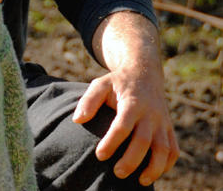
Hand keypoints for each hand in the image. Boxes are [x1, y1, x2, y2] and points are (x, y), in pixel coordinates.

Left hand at [73, 12, 178, 185]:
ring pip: (164, 149)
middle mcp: (150, 113)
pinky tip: (154, 172)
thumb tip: (77, 120)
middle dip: (131, 160)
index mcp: (132, 102)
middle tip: (117, 173)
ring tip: (141, 181)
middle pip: (144, 141)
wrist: (144, 72)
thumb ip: (89, 100)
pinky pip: (173, 150)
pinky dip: (167, 164)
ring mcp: (162, 121)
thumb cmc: (117, 82)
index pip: (123, 125)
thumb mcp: (101, 84)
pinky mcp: (168, 128)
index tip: (99, 155)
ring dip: (154, 168)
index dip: (111, 142)